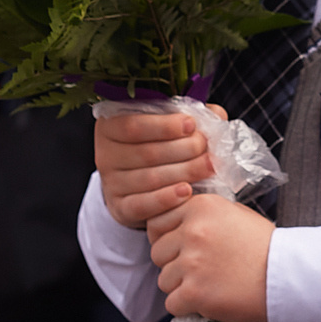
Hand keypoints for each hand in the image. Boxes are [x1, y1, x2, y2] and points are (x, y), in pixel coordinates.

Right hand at [96, 104, 214, 229]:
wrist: (141, 185)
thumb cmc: (158, 146)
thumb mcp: (168, 125)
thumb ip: (189, 115)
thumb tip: (215, 113)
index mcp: (111, 125)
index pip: (134, 125)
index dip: (164, 126)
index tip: (191, 125)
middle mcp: (105, 153)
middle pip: (146, 153)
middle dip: (183, 149)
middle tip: (207, 148)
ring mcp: (110, 183)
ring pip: (148, 178)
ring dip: (183, 172)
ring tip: (209, 167)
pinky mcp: (120, 207)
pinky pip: (142, 205)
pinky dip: (166, 199)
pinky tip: (186, 192)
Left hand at [146, 193, 272, 321]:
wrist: (291, 278)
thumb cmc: (267, 247)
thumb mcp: (234, 215)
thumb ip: (202, 215)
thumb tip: (172, 225)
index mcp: (200, 206)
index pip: (156, 223)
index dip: (168, 239)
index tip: (185, 249)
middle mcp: (192, 230)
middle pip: (157, 253)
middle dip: (174, 264)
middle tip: (201, 271)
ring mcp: (192, 262)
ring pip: (164, 280)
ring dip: (181, 287)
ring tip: (211, 286)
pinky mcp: (194, 293)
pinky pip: (172, 304)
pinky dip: (188, 308)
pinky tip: (211, 301)